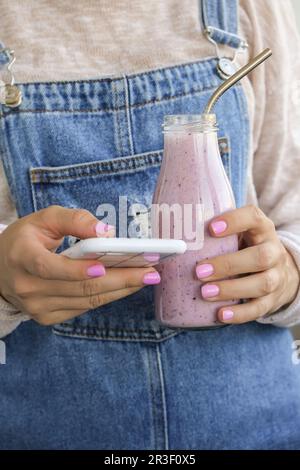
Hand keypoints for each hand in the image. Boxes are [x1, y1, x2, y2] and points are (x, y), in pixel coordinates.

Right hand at [0, 205, 159, 325]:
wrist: (1, 269)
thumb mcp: (44, 219)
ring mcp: (37, 307)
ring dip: (120, 290)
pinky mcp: (47, 317)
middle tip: (150, 272)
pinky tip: (127, 286)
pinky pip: (84, 308)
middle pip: (79, 288)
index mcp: (23, 258)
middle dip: (119, 280)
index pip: (50, 267)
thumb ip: (74, 219)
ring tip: (147, 277)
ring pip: (87, 301)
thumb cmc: (26, 240)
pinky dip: (108, 297)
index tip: (104, 267)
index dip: (77, 270)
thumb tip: (106, 232)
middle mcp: (28, 287)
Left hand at [195, 205, 299, 323]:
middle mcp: (273, 251)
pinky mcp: (272, 300)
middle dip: (228, 264)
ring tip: (205, 293)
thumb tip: (170, 232)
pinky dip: (240, 313)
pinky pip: (259, 309)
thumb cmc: (248, 247)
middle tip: (199, 271)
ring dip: (231, 289)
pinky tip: (221, 314)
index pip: (254, 217)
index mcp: (262, 229)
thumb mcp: (239, 234)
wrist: (281, 272)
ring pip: (262, 284)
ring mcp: (276, 277)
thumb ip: (215, 232)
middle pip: (260, 257)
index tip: (211, 228)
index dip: (235, 221)